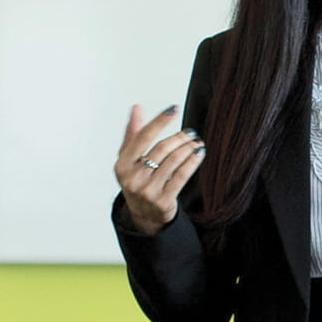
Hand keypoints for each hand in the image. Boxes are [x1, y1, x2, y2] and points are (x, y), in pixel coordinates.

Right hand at [114, 105, 204, 236]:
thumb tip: (137, 108)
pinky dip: (192, 162)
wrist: (144, 214)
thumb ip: (133, 133)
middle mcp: (133, 178)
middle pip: (162, 149)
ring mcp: (148, 191)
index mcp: (122, 165)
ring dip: (188, 148)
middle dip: (179, 137)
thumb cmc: (137, 180)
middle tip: (190, 133)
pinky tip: (198, 154)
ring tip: (196, 143)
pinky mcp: (163, 201)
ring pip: (174, 161)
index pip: (143, 137)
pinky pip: (182, 176)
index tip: (173, 109)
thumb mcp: (129, 159)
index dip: (159, 121)